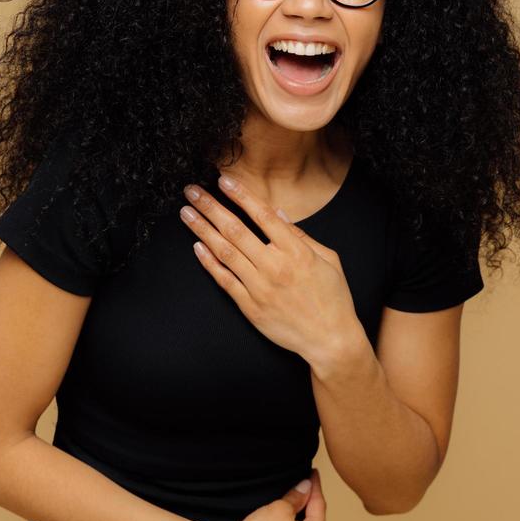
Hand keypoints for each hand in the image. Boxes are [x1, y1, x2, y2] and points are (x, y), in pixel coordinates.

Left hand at [181, 174, 363, 366]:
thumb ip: (302, 236)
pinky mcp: (250, 307)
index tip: (223, 180)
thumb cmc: (333, 299)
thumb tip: (279, 214)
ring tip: (187, 213)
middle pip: (236, 230)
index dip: (241, 195)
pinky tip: (197, 247)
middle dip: (211, 207)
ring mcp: (260, 288)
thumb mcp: (328, 260)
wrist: (330, 340)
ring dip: (202, 230)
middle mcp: (275, 266)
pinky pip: (224, 281)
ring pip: (225, 252)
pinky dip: (209, 263)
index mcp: (296, 252)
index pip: (263, 215)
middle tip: (192, 191)